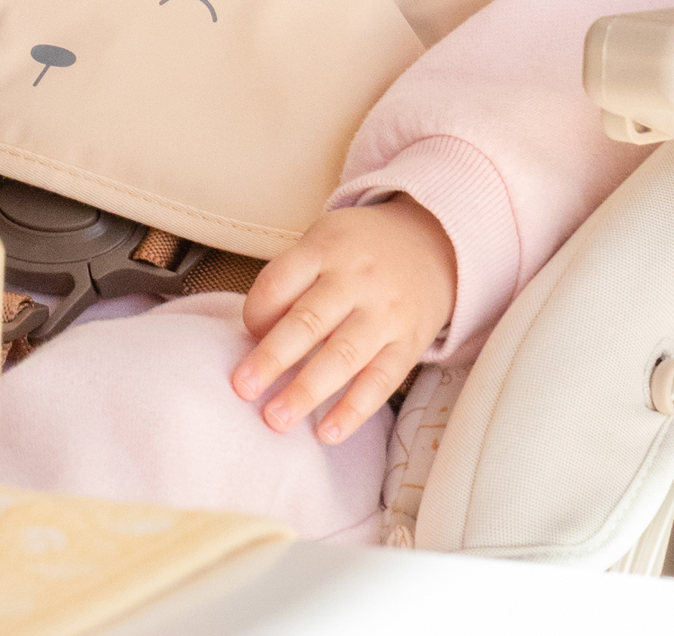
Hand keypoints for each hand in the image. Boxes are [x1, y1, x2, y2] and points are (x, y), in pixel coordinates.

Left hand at [232, 198, 457, 444]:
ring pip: (342, 356)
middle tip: (242, 388)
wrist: (431, 246)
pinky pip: (380, 382)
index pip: (280, 281)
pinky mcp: (408, 345)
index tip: (244, 335)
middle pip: (308, 322)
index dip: (256, 312)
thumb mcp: (323, 242)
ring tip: (276, 418)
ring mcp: (385, 314)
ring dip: (306, 391)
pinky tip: (328, 433)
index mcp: (325, 249)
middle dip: (272, 359)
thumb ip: (292, 279)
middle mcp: (356, 281)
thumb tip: (256, 334)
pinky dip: (353, 410)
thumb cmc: (358, 251)